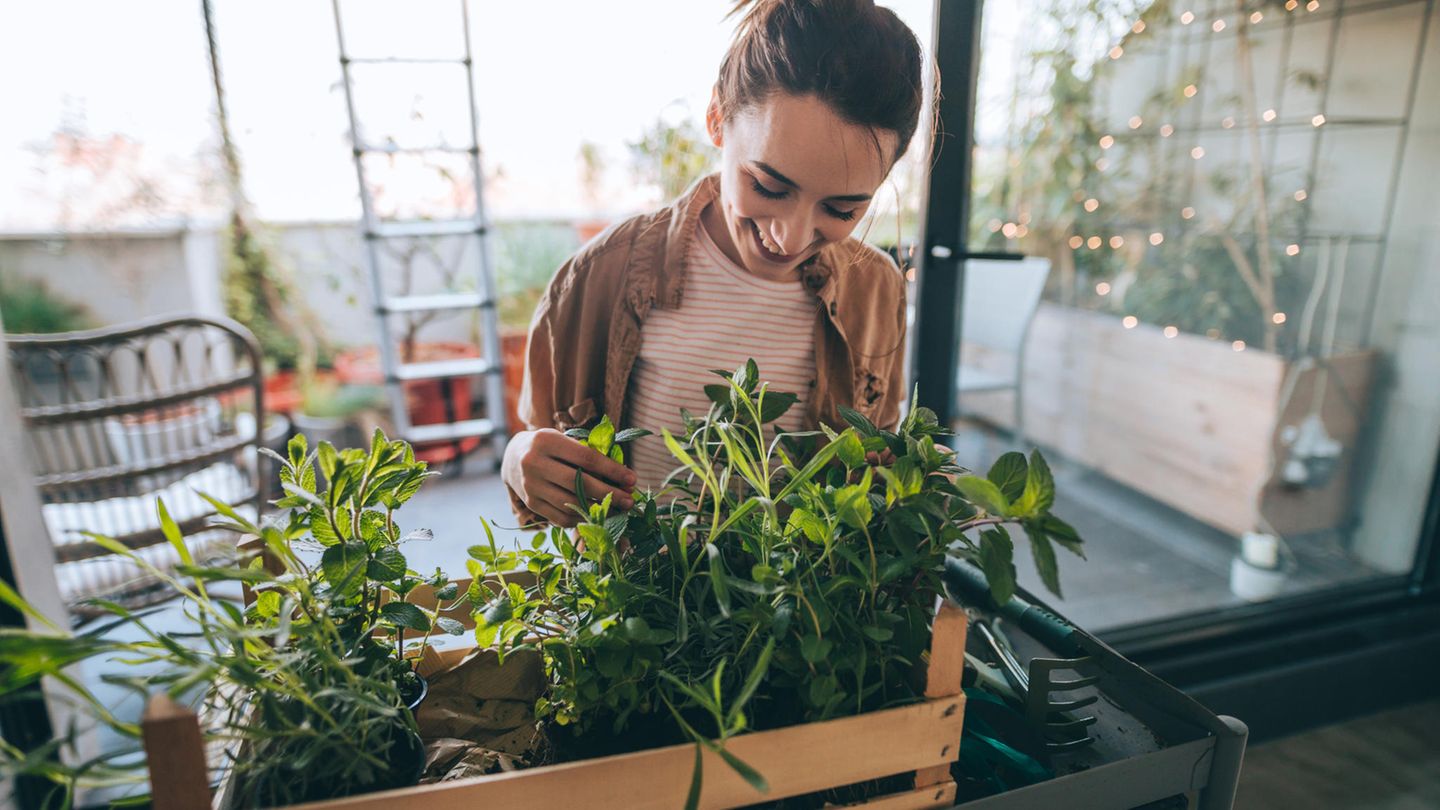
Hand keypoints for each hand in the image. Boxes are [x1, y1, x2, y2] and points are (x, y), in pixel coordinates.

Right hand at [502, 429, 636, 527]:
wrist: (512, 457)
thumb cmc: (549, 447)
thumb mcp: (564, 440)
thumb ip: (587, 454)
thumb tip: (621, 476)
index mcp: (546, 441)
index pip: (586, 458)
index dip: (612, 470)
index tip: (632, 479)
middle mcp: (534, 463)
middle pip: (579, 483)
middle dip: (609, 494)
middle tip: (630, 500)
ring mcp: (530, 485)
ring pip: (571, 503)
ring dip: (599, 509)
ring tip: (618, 510)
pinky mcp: (531, 503)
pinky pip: (561, 517)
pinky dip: (582, 518)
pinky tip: (598, 515)